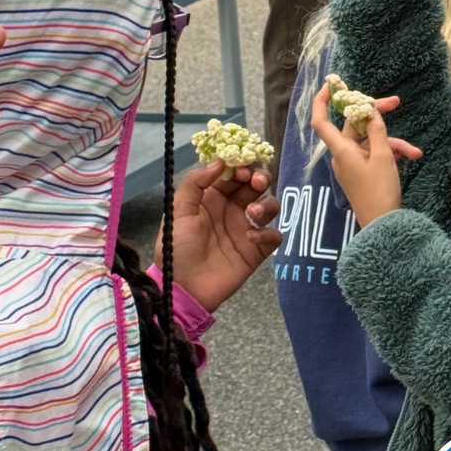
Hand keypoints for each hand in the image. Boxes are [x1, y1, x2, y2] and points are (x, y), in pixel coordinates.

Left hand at [155, 159, 280, 313]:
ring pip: (270, 206)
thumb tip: (219, 161)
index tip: (241, 169)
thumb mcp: (177, 211)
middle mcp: (232, 209)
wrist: (184, 288)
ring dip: (266, 204)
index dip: (241, 166)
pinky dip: (268, 233)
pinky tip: (251, 239)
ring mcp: (246, 229)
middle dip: (260, 178)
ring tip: (252, 213)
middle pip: (256, 185)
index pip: (234, 173)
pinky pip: (274, 235)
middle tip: (256, 182)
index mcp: (212, 197)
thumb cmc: (176, 248)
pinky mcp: (257, 250)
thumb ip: (195, 183)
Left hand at [311, 84, 421, 227]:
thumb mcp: (383, 157)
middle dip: (376, 116)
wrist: (383, 226)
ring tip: (414, 151)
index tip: (332, 84)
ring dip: (392, 143)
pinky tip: (410, 157)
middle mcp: (342, 155)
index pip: (321, 120)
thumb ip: (377, 130)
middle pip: (353, 126)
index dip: (322, 100)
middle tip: (396, 102)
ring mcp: (351, 165)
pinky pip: (373, 155)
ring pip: (369, 142)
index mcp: (340, 150)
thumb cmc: (380, 191)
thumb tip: (370, 110)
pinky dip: (390, 154)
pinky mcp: (361, 173)